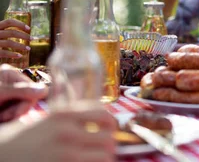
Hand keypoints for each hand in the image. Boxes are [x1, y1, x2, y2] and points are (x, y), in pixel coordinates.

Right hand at [0, 19, 30, 59]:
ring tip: (28, 49)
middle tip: (32, 39)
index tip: (29, 28)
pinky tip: (19, 56)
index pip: (9, 22)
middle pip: (12, 32)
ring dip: (21, 46)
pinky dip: (12, 54)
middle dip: (24, 36)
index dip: (20, 24)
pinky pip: (3, 53)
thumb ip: (5, 31)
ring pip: (9, 43)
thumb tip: (24, 30)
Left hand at [0, 64, 47, 121]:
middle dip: (17, 110)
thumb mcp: (0, 93)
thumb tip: (46, 90)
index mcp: (11, 73)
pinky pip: (15, 110)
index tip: (11, 116)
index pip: (32, 90)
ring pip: (22, 106)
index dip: (25, 105)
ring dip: (12, 115)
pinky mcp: (5, 101)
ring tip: (0, 116)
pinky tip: (1, 117)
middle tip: (3, 117)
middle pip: (28, 98)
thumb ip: (22, 91)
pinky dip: (9, 116)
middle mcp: (12, 81)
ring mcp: (9, 91)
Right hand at [0, 106, 116, 161]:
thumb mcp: (47, 121)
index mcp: (64, 116)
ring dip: (104, 160)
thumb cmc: (21, 140)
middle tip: (104, 151)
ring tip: (95, 160)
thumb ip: (72, 120)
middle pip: (108, 140)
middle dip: (109, 147)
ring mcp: (64, 154)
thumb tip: (100, 124)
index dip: (113, 125)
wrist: (0, 154)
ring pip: (104, 158)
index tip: (111, 131)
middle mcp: (66, 133)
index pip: (104, 115)